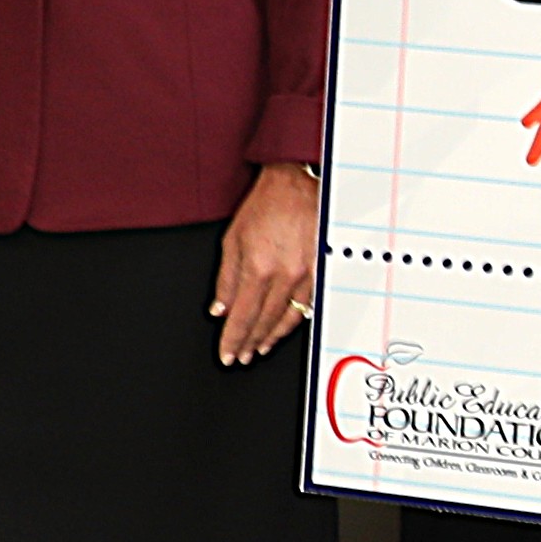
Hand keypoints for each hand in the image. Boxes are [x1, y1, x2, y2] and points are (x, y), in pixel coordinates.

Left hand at [210, 164, 319, 364]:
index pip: (241, 316)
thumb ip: (226, 278)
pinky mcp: (320, 271)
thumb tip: (220, 308)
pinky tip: (283, 328)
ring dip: (270, 337)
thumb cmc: (266, 205)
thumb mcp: (233, 238)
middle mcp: (284, 276)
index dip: (232, 339)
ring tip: (259, 348)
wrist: (298, 184)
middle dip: (249, 343)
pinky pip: (306, 305)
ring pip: (287, 319)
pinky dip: (293, 321)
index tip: (227, 354)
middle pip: (264, 322)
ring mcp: (306, 275)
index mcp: (258, 268)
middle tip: (240, 356)